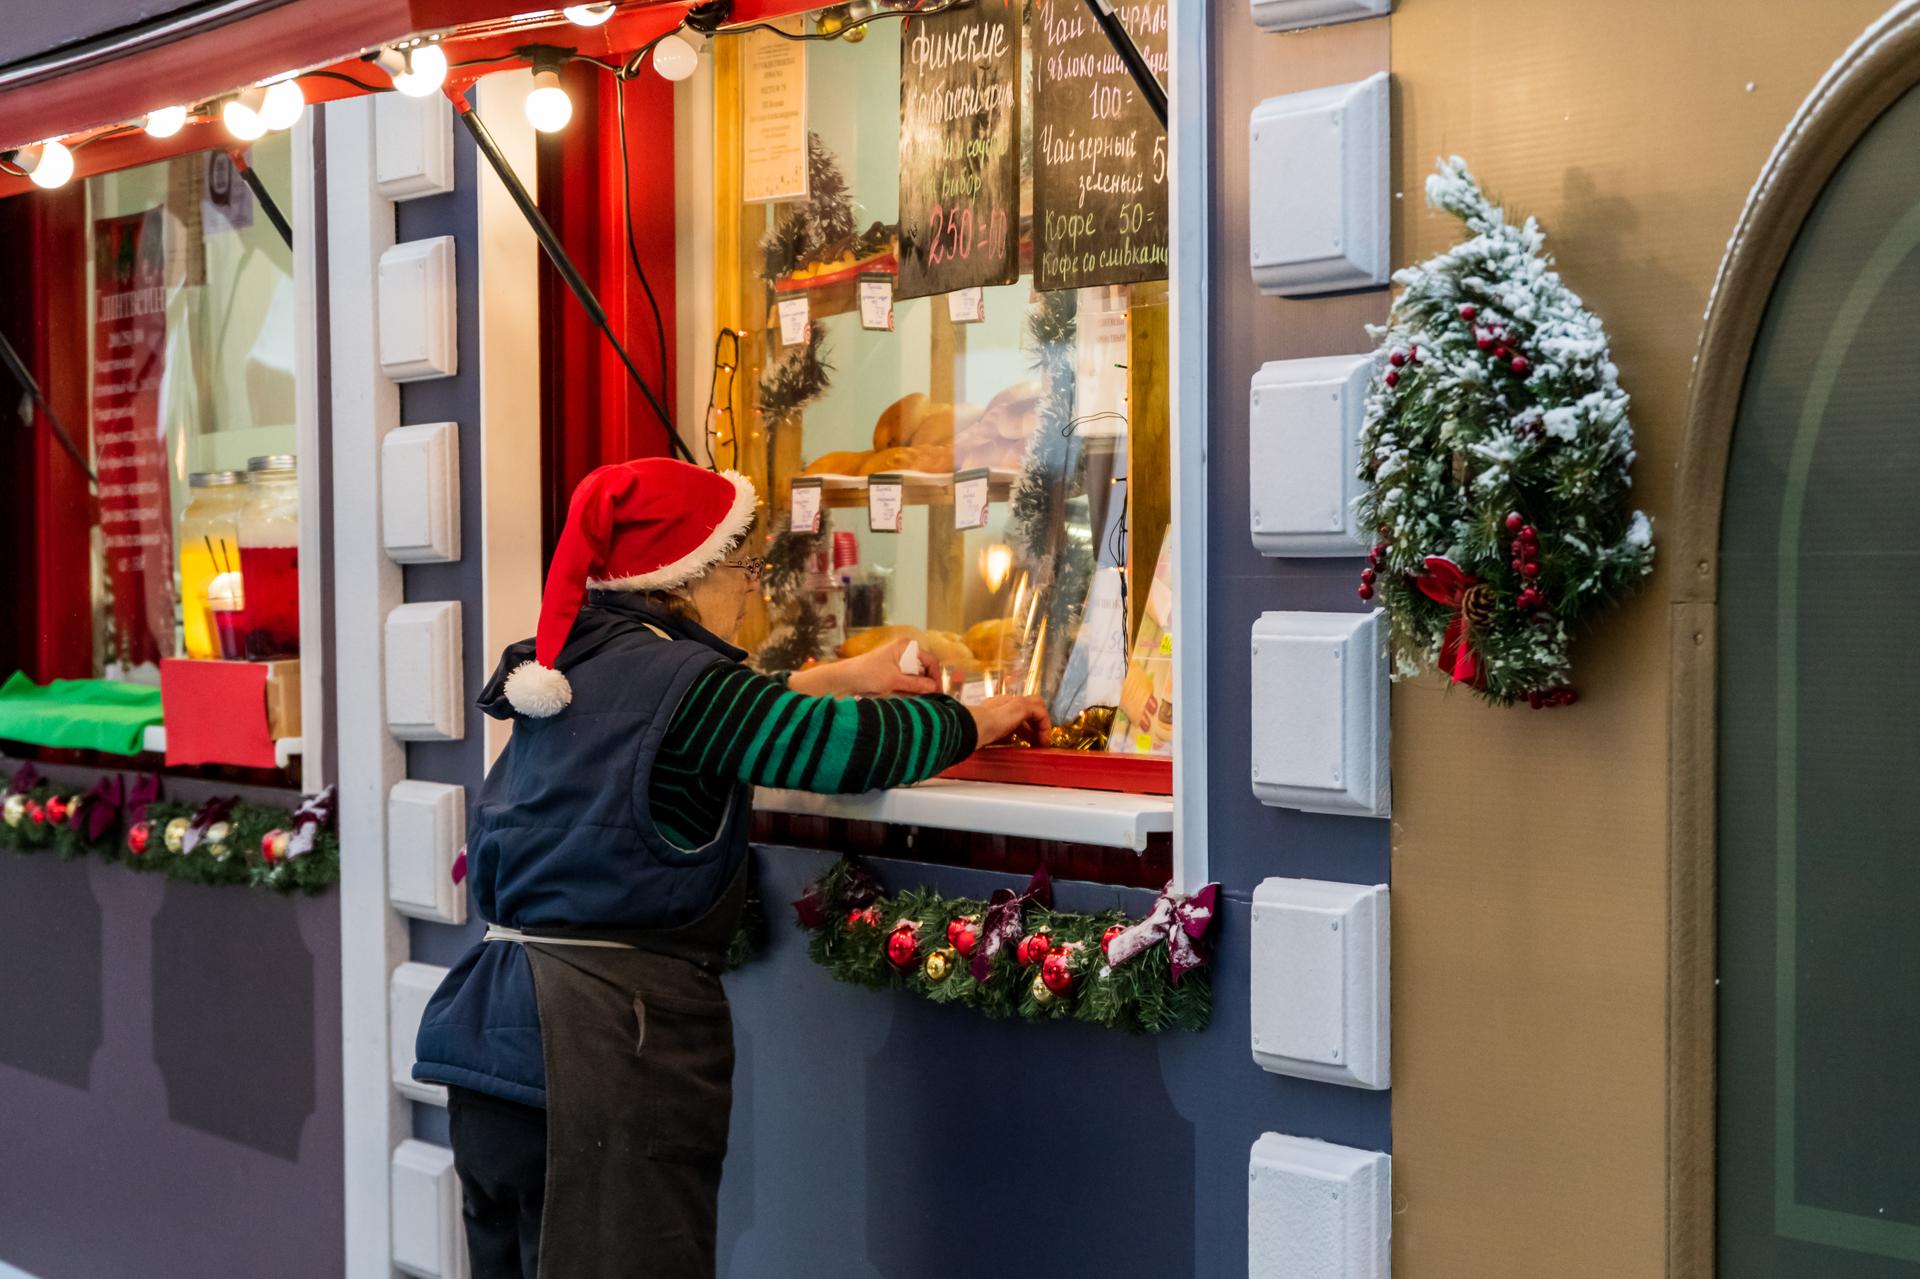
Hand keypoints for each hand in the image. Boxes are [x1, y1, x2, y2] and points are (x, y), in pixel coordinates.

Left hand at [788, 637, 940, 698]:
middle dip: (926, 684)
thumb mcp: (894, 680)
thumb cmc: (867, 673)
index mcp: (906, 647)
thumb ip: (916, 684)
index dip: (935, 676)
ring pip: (916, 678)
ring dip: (917, 689)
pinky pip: (907, 682)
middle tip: (930, 698)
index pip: (930, 661)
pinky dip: (908, 690)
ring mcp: (898, 663)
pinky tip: (906, 697)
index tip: (938, 692)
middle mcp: (904, 653)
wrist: (844, 680)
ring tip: (917, 699)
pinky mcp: (892, 674)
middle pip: (924, 669)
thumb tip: (934, 688)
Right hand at [968, 695, 1051, 746]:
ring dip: (1042, 723)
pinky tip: (1042, 739)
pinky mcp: (1022, 706)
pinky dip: (1044, 725)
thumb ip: (1000, 736)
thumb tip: (1005, 742)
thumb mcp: (991, 735)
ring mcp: (1014, 701)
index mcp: (996, 707)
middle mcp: (1006, 701)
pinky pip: (1040, 713)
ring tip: (1042, 741)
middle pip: (1029, 707)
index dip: (1025, 727)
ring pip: (1037, 705)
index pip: (1016, 713)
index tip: (1027, 741)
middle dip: (1036, 725)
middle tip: (1037, 742)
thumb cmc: (977, 733)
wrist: (975, 726)